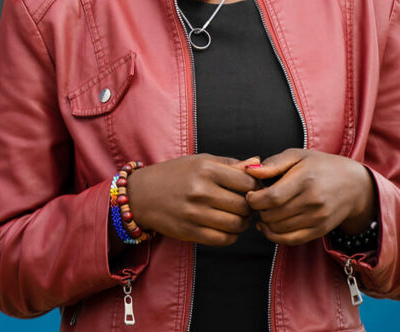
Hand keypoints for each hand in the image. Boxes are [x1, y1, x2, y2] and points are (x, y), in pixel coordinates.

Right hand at [128, 154, 259, 245]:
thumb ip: (230, 164)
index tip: (250, 190)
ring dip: (242, 223)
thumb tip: (258, 162)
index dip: (255, 188)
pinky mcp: (190, 232)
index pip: (248, 183)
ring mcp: (195, 213)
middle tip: (245, 206)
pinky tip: (225, 227)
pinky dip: (231, 235)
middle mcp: (201, 191)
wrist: (141, 194)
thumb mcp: (199, 161)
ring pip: (237, 225)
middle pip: (245, 206)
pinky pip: (224, 239)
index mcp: (205, 169)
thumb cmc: (174, 174)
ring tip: (236, 217)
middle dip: (250, 208)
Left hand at [245, 149, 375, 245]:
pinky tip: (268, 226)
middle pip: (274, 215)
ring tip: (263, 211)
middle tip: (255, 203)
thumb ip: (273, 163)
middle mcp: (313, 201)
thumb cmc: (320, 166)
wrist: (354, 185)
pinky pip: (291, 240)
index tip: (250, 194)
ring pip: (280, 229)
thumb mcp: (297, 156)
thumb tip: (249, 170)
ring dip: (265, 222)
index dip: (254, 199)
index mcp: (305, 179)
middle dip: (258, 210)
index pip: (272, 197)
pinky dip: (274, 236)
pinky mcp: (320, 230)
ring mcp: (318, 218)